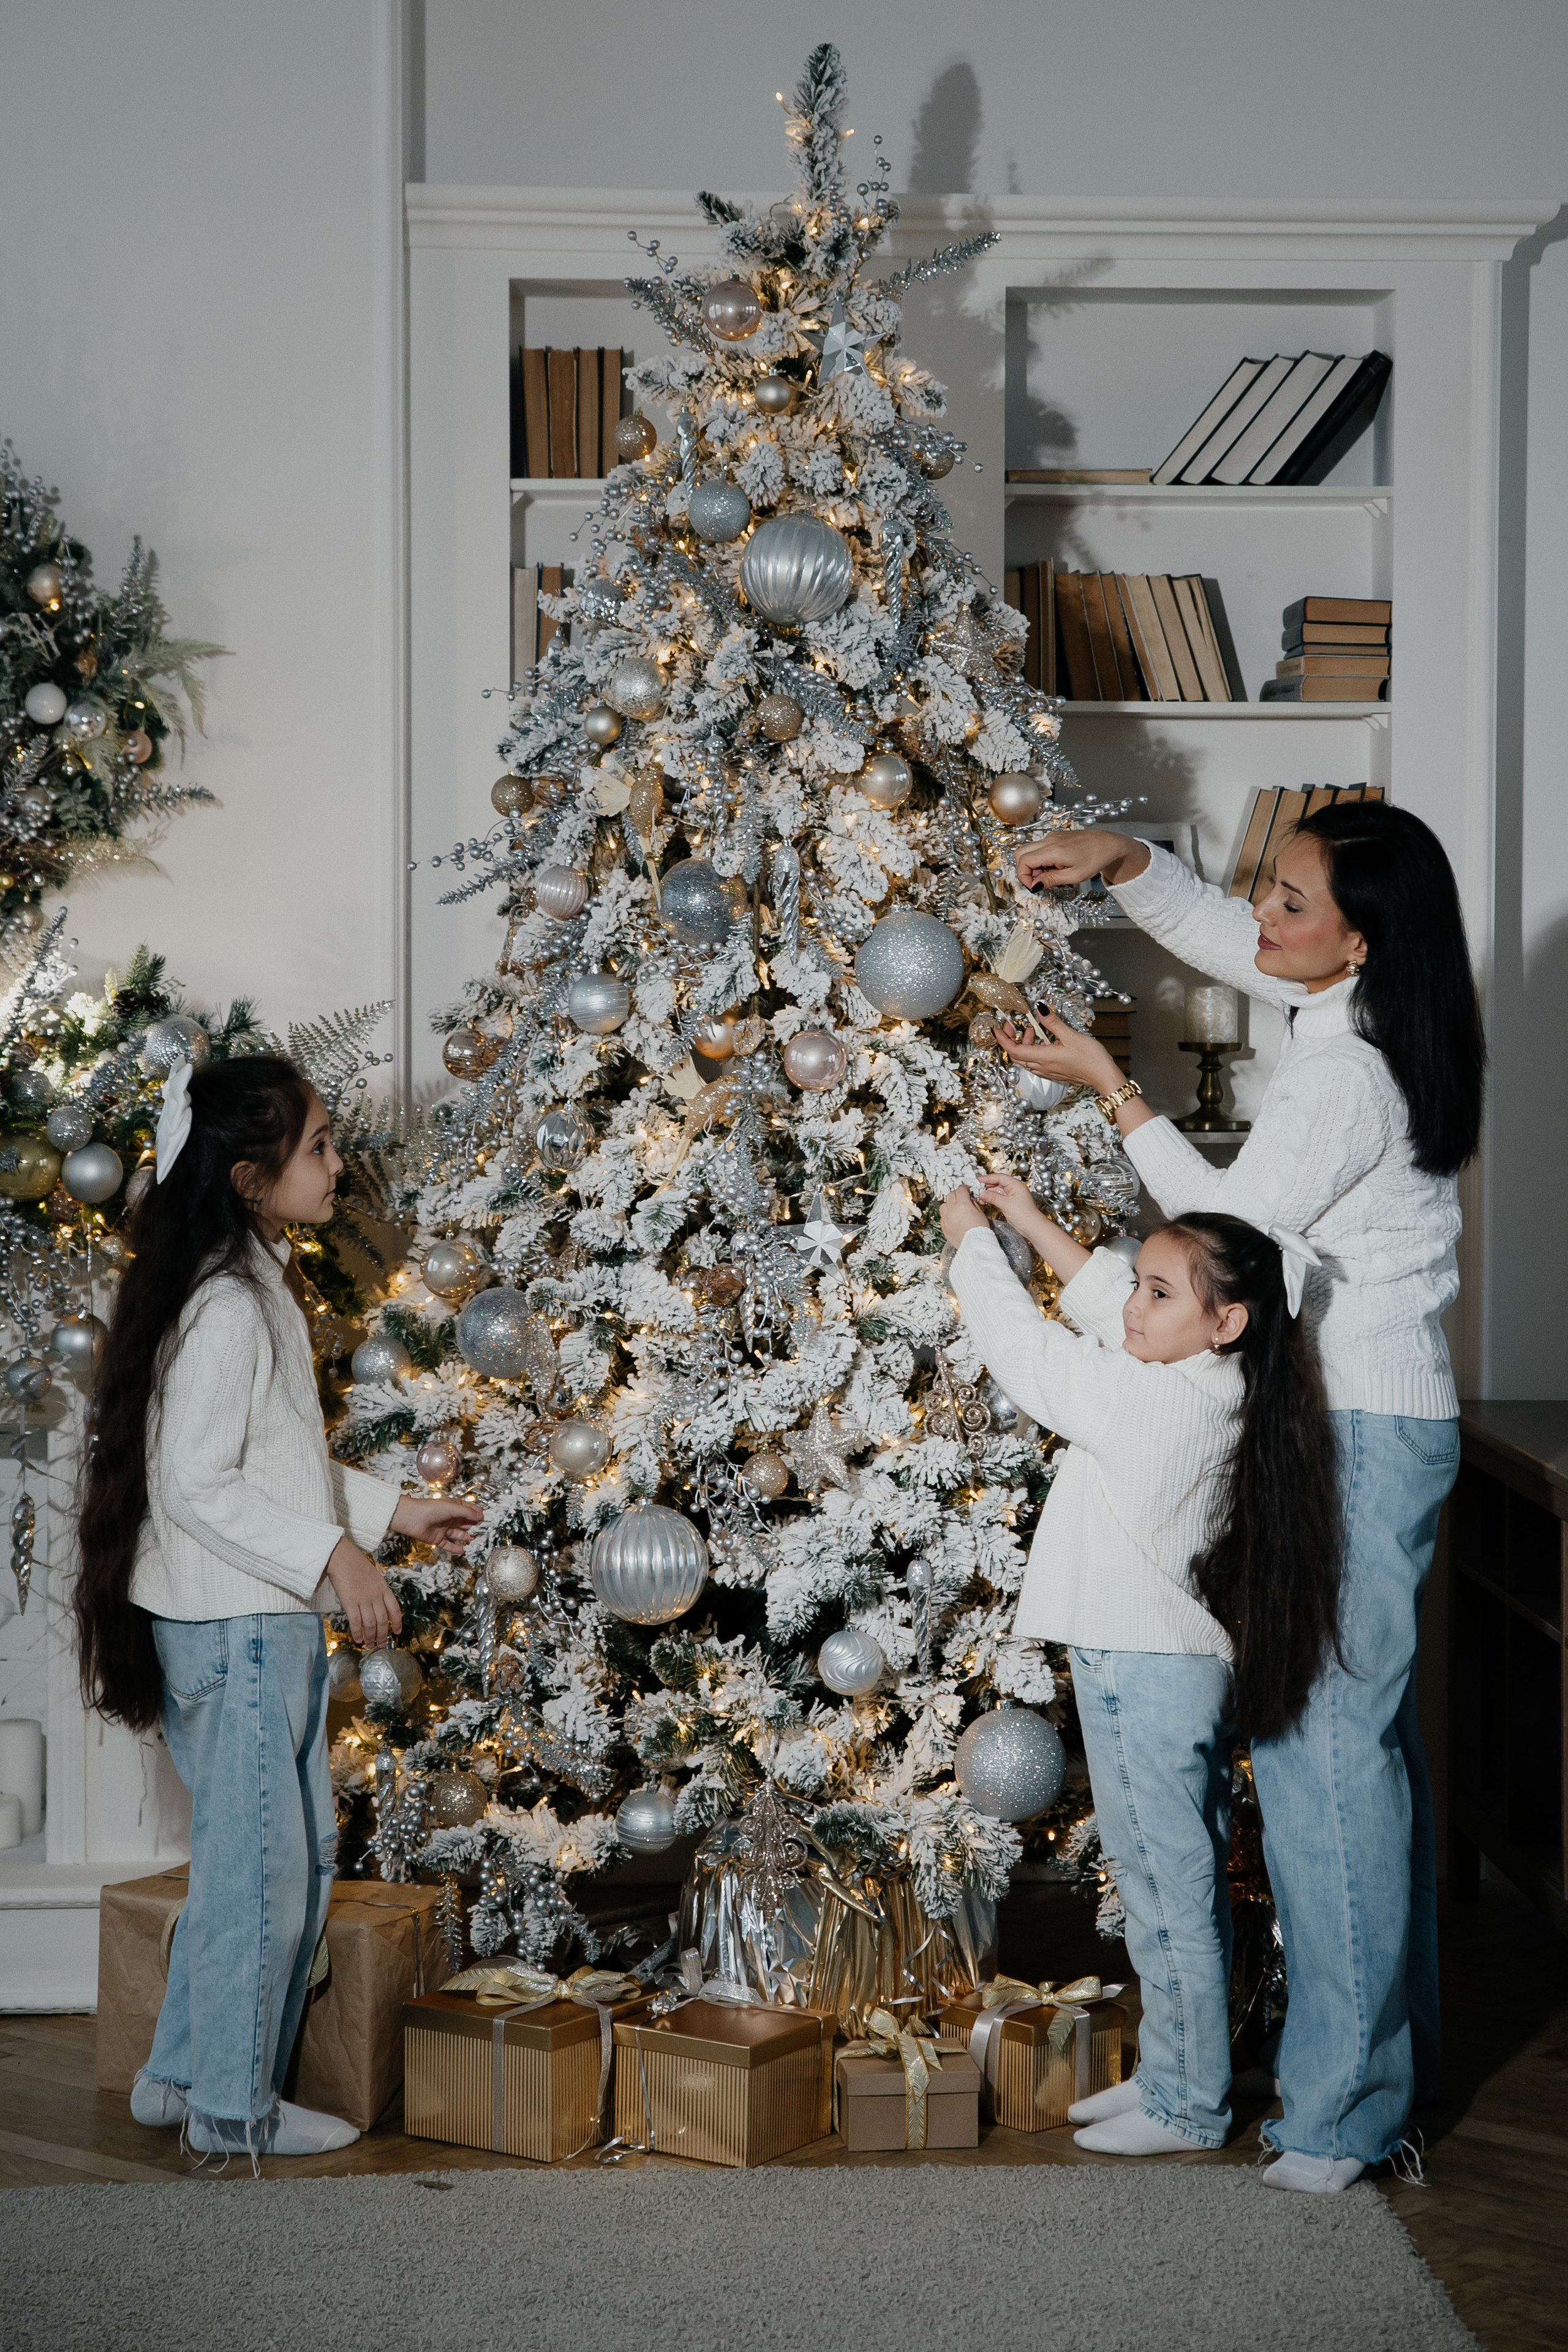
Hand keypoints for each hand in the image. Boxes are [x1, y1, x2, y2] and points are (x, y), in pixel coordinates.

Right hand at [325, 1536, 402, 1647]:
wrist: (342, 1558)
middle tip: (381, 1644)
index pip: (395, 1609)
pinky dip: (358, 1633)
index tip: (397, 1632)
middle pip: (383, 1620)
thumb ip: (375, 1592)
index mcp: (384, 1589)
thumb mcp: (373, 1577)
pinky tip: (358, 1639)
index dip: (397, 1622)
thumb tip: (370, 1608)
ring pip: (371, 1624)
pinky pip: (356, 1622)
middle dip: (383, 1635)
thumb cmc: (356, 1565)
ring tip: (370, 1645)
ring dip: (371, 1637)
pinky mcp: (350, 1603)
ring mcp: (364, 1600)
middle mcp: (376, 1596)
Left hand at [390, 1494, 483, 1552]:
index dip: (476, 1514)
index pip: (467, 1510)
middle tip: (483, 1531)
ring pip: (458, 1534)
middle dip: (473, 1526)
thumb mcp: (452, 1508)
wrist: (412, 1518)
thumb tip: (480, 1516)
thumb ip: (467, 1513)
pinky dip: (456, 1548)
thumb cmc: (431, 1509)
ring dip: (466, 1537)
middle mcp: (449, 1518)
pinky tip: (463, 1550)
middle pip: (464, 1523)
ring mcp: (443, 1529)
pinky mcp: (437, 1539)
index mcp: (452, 1507)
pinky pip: (448, 1544)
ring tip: (475, 1541)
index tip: (485, 1518)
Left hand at [940, 1186, 988, 1245]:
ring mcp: (946, 1218)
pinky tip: (953, 1217)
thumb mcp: (981, 1214)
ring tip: (956, 1207)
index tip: (966, 1189)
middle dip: (957, 1194)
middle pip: (951, 1195)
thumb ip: (973, 1204)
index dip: (964, 1188)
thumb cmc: (979, 1231)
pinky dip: (947, 1214)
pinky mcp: (944, 1227)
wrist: (974, 1246)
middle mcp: (952, 1210)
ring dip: (949, 1203)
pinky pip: (942, 1216)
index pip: (961, 1190)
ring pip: (944, 1205)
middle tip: (962, 1196)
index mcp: (963, 1205)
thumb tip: (969, 1199)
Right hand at [977, 1173, 1040, 1234]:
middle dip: (986, 1186)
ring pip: (996, 1191)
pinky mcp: (1008, 1203)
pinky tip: (984, 1202)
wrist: (1031, 1226)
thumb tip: (982, 1193)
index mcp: (1016, 1185)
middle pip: (997, 1183)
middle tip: (976, 1188)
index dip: (988, 1178)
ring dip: (987, 1194)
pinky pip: (997, 1198)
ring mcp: (1010, 1196)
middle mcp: (1013, 1189)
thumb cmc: (1025, 1214)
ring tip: (979, 1197)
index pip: (1000, 1177)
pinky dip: (990, 1199)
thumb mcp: (1006, 1204)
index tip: (978, 1180)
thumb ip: (993, 1197)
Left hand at [996, 1014, 1123, 1095]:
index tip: (996, 1028)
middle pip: (1016, 1056)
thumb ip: (1053, 1022)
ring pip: (1026, 1060)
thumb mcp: (1071, 1035)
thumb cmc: (1091, 1058)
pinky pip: (1036, 1063)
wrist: (1103, 1077)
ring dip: (1023, 1045)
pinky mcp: (1055, 1073)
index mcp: (1043, 1057)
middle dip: (1010, 1040)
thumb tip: (1040, 1008)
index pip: (1013, 1050)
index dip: (1002, 1039)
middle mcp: (1042, 1067)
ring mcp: (1048, 1071)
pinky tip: (1043, 1043)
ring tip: (1031, 1031)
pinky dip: (1033, 1051)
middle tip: (1011, 1026)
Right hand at [1014, 827, 1148, 892]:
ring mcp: (1051, 836)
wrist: (1108, 844)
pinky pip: (1039, 848)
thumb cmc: (1095, 859)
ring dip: (1033, 865)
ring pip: (1029, 850)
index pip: (1024, 861)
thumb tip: (1034, 886)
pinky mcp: (1055, 836)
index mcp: (1053, 850)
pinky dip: (1041, 859)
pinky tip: (1056, 865)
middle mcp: (1049, 840)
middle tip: (1040, 880)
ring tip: (1051, 873)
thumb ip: (1051, 880)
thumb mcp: (1074, 876)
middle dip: (1025, 870)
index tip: (1034, 887)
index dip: (1023, 877)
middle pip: (1020, 853)